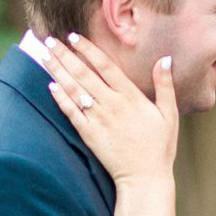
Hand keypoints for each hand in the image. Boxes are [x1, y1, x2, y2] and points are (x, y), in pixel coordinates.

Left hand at [38, 33, 179, 185]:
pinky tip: (50, 85)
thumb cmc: (160, 147)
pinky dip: (60, 98)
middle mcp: (112, 105)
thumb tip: (165, 59)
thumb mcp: (170, 115)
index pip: (105, 66)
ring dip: (58, 71)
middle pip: (84, 74)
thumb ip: (165, 86)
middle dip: (65, 55)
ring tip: (45, 56)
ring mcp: (98, 120)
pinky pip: (71, 113)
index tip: (74, 36)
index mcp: (131, 97)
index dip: (88, 50)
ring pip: (74, 90)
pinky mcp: (89, 135)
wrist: (145, 179)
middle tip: (49, 40)